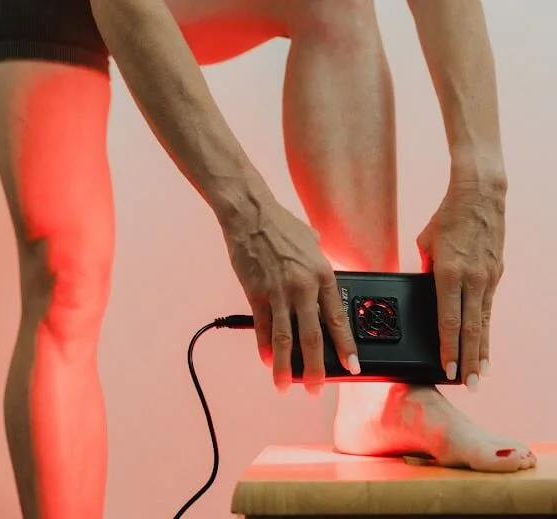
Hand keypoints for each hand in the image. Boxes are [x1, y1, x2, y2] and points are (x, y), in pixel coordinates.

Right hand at [222, 199, 360, 394]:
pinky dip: (264, 346)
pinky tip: (267, 360)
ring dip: (285, 367)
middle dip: (315, 369)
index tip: (352, 366)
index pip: (337, 319)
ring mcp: (278, 293)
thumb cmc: (282, 225)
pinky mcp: (256, 293)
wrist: (251, 214)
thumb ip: (319, 264)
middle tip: (316, 389)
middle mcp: (303, 287)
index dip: (345, 347)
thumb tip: (322, 279)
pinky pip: (261, 327)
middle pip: (312, 338)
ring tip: (286, 386)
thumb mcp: (313, 242)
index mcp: (322, 274)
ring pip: (284, 339)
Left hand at [416, 181, 504, 387]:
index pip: (448, 319)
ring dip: (481, 351)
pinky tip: (484, 345)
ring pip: (483, 323)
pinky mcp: (494, 275)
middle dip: (468, 360)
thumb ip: (425, 271)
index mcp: (448, 271)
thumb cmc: (447, 218)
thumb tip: (426, 291)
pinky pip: (488, 309)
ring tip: (480, 376)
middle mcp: (470, 279)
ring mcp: (486, 278)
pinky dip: (485, 330)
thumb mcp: (425, 244)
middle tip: (469, 385)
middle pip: (469, 328)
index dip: (447, 347)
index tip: (446, 368)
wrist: (480, 197)